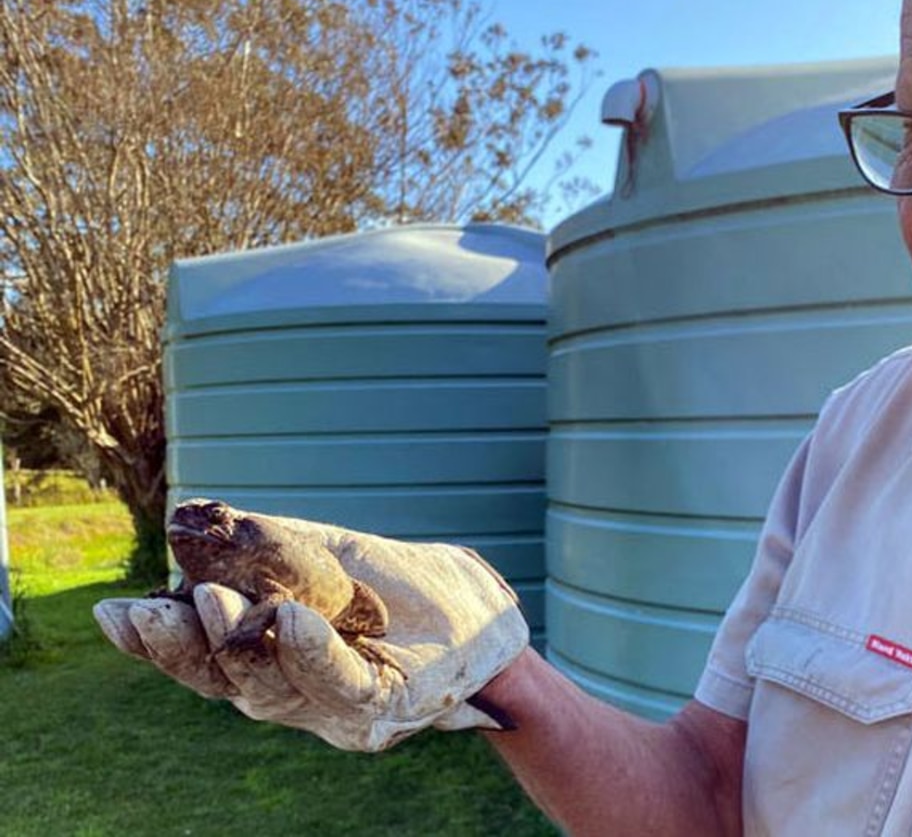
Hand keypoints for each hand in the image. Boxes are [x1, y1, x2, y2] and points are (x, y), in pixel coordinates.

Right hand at [93, 519, 528, 751]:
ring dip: (242, 644)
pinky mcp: (386, 707)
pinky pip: (344, 685)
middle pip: (225, 682)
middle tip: (144, 614)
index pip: (203, 659)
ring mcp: (338, 708)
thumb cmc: (401, 588)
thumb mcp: (329, 557)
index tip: (112, 612)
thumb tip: (194, 519)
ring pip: (274, 689)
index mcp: (272, 659)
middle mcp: (294, 694)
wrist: (482, 612)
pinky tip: (292, 619)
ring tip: (216, 601)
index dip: (158, 643)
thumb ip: (268, 549)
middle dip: (183, 649)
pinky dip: (314, 652)